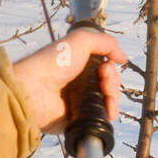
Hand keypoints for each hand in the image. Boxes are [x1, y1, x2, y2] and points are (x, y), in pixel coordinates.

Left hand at [11, 28, 126, 135]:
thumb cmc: (53, 62)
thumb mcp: (81, 40)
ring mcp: (79, 100)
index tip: (106, 67)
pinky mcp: (78, 118)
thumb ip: (107, 43)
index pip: (105, 67)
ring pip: (108, 100)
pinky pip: (100, 116)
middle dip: (113, 81)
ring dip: (113, 96)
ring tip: (106, 93)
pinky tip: (108, 109)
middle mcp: (79, 82)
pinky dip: (109, 112)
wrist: (34, 89)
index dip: (110, 67)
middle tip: (104, 80)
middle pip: (109, 83)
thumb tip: (123, 58)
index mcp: (79, 63)